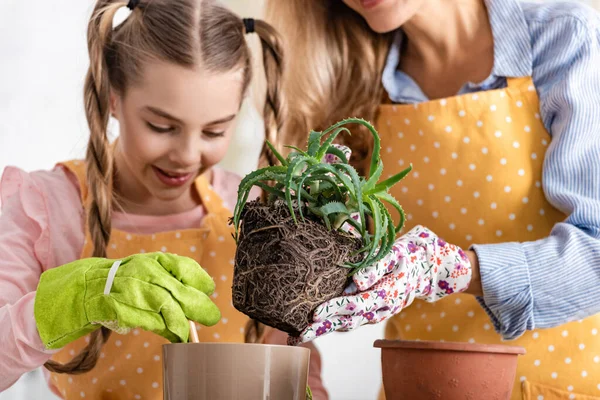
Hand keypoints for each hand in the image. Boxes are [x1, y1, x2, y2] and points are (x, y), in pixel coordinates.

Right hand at [34, 252, 219, 348]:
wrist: (86, 288)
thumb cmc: (126, 281)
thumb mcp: (149, 271)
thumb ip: (173, 281)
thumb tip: (201, 295)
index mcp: (154, 261)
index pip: (184, 266)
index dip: (200, 280)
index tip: (208, 289)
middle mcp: (144, 272)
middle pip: (179, 291)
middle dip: (199, 306)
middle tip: (212, 317)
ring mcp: (131, 289)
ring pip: (165, 307)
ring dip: (181, 323)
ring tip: (190, 333)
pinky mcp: (119, 308)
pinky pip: (147, 321)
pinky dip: (163, 330)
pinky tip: (172, 336)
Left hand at [289, 225, 471, 343]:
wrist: (426, 268)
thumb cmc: (407, 255)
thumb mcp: (395, 255)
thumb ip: (375, 267)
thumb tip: (355, 281)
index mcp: (386, 294)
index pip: (356, 304)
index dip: (335, 308)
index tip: (314, 312)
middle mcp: (380, 309)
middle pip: (347, 321)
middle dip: (321, 328)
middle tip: (296, 335)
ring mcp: (376, 313)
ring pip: (347, 324)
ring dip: (324, 330)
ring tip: (299, 335)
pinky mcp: (373, 312)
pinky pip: (351, 321)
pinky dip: (333, 325)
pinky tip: (317, 326)